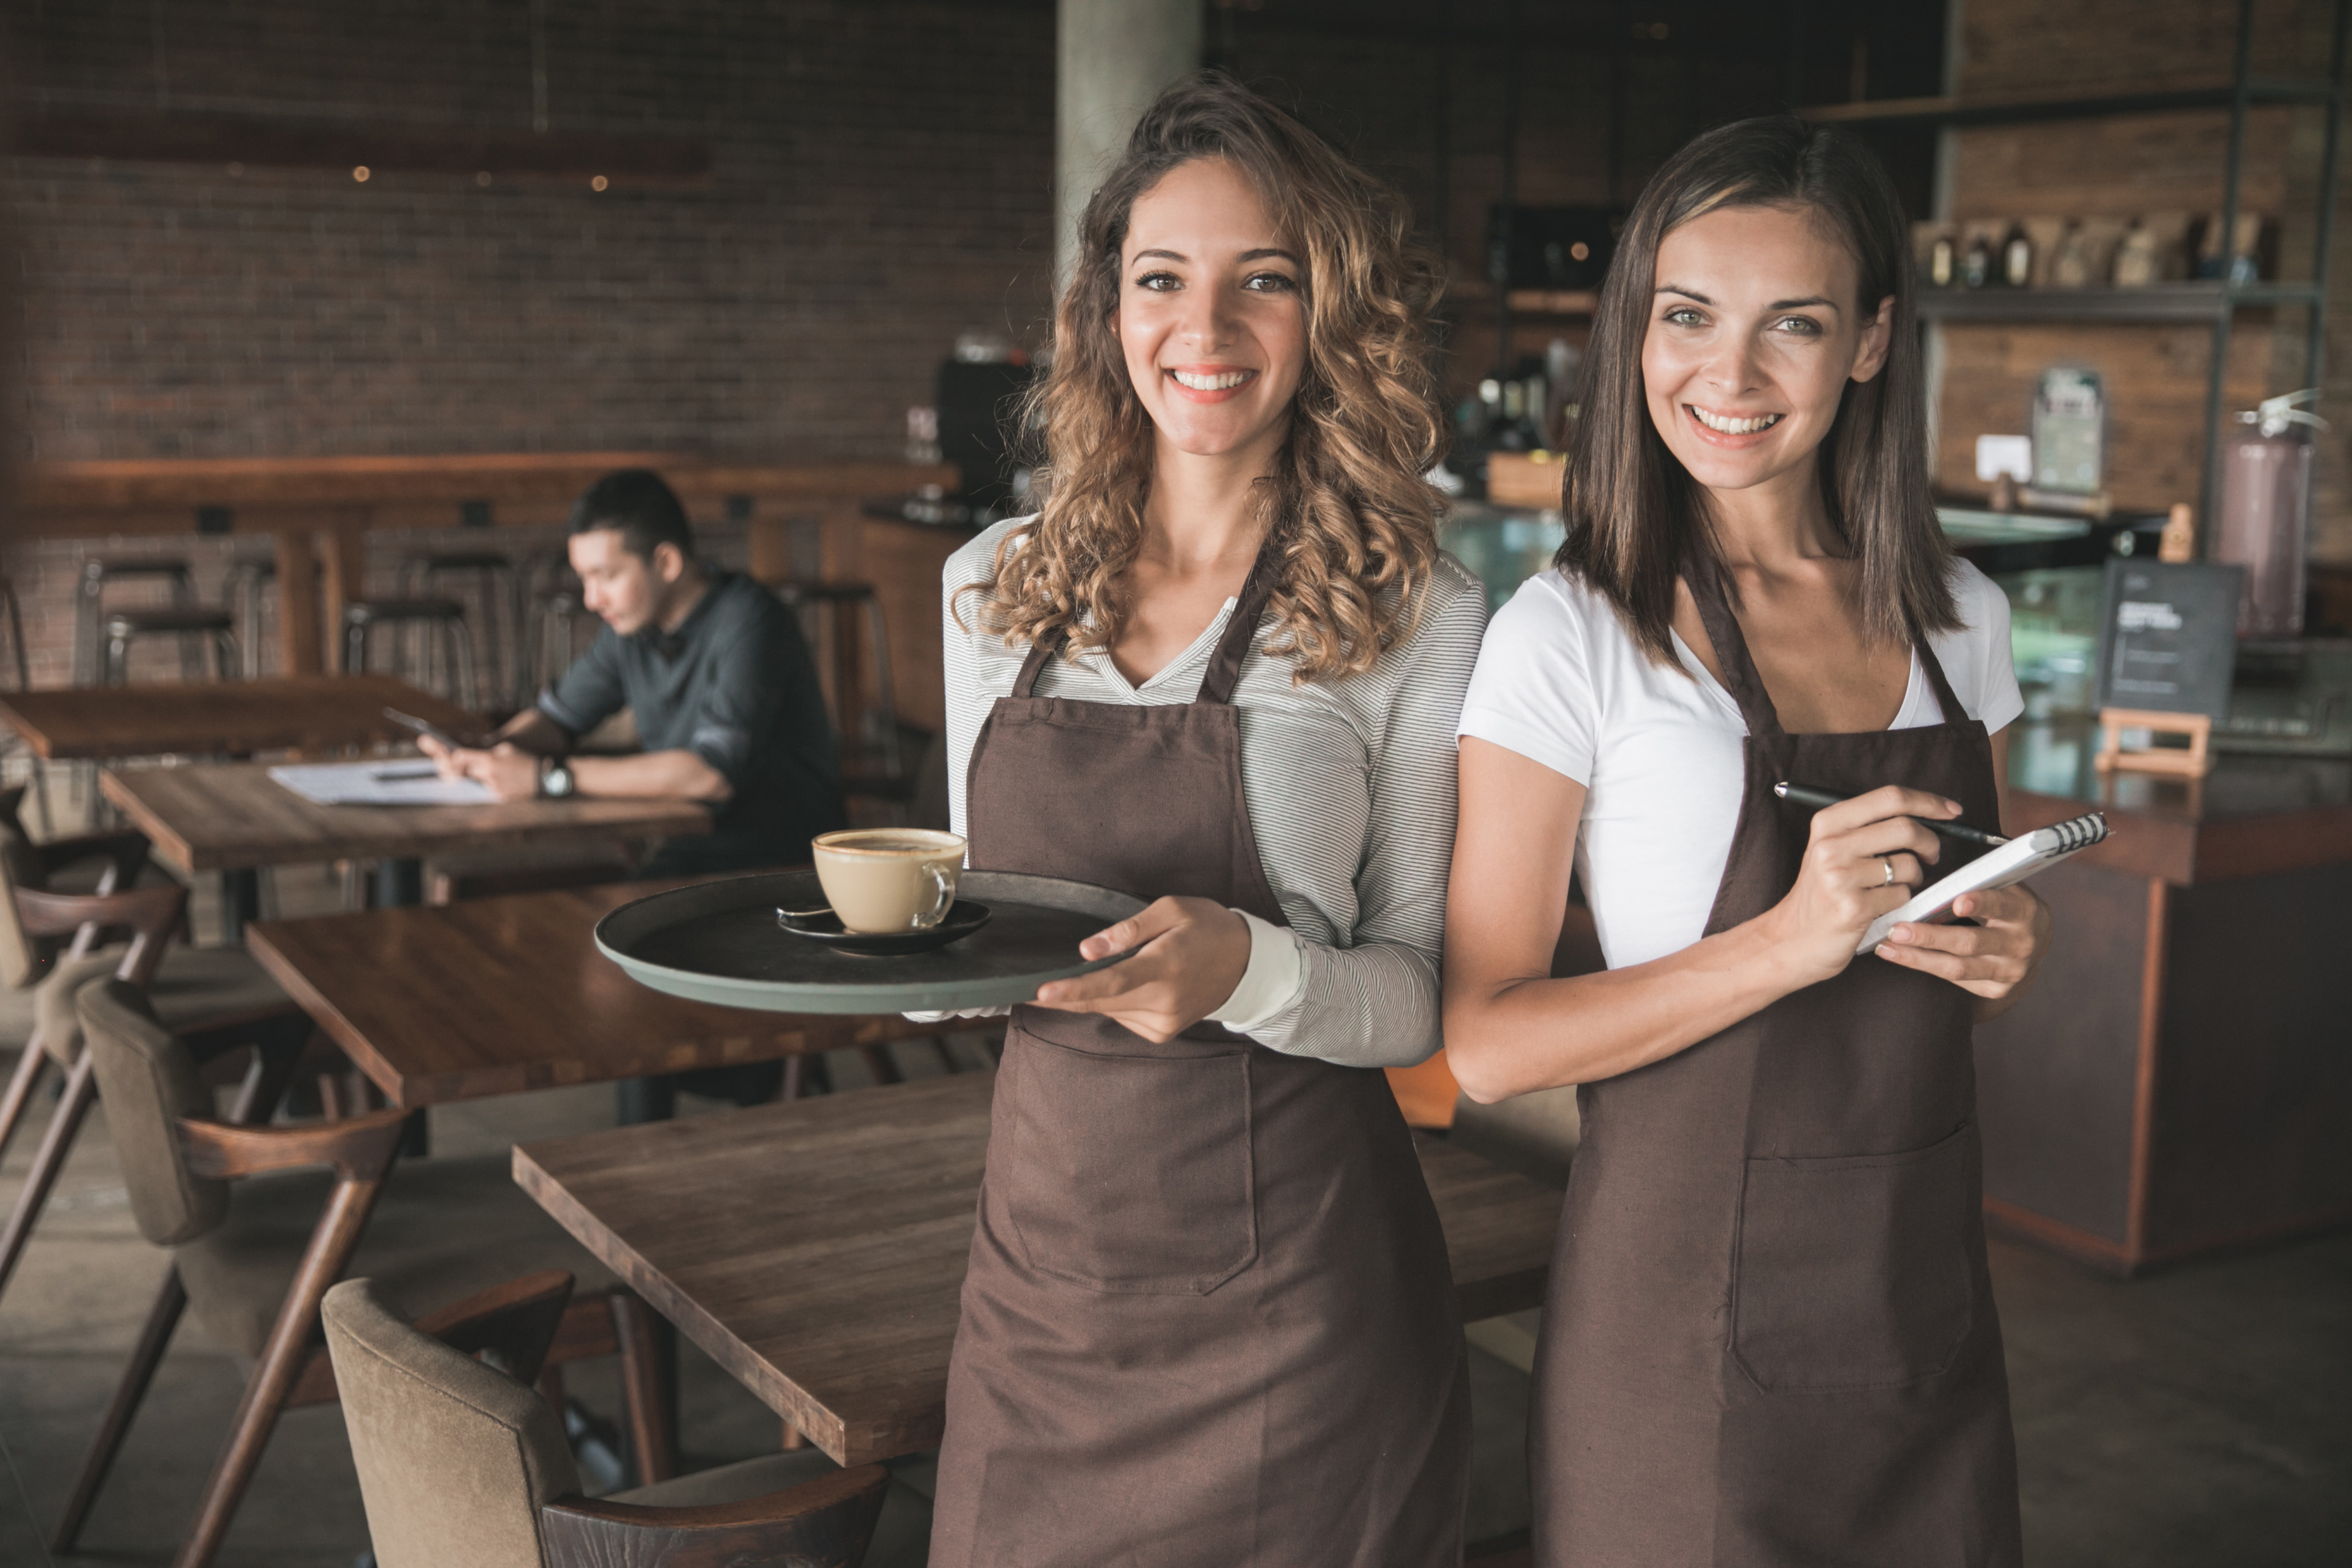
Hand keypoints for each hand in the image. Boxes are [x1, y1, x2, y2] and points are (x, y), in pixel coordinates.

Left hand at [422, 738, 543, 801]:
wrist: (546, 776)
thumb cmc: (525, 758)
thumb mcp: (506, 749)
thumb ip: (485, 753)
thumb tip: (464, 756)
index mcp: (490, 759)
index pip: (460, 757)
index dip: (452, 757)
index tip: (447, 755)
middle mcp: (489, 774)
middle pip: (462, 772)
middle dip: (455, 769)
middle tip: (444, 764)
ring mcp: (494, 788)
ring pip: (472, 783)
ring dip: (469, 778)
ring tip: (465, 774)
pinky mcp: (500, 797)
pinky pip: (484, 791)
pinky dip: (484, 786)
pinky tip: (489, 782)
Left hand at [1029, 895, 1250, 1043]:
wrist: (1245, 963)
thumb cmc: (1207, 927)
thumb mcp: (1171, 909)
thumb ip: (1128, 929)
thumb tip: (1088, 950)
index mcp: (1165, 965)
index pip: (1112, 981)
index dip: (1074, 988)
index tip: (1041, 993)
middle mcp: (1164, 1000)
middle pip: (1101, 1000)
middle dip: (1066, 993)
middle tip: (1032, 987)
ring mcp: (1164, 1022)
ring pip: (1108, 1009)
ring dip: (1098, 992)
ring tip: (1124, 966)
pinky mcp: (1162, 1033)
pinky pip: (1122, 1017)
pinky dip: (1115, 1001)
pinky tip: (1133, 984)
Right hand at [1758, 785, 1956, 986]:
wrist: (1794, 939)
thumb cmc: (1824, 892)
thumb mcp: (1833, 849)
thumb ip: (1870, 826)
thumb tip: (1929, 813)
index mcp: (1828, 823)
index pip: (1890, 797)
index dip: (1928, 802)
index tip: (1951, 811)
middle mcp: (1830, 845)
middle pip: (1905, 827)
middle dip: (1930, 842)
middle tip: (1931, 855)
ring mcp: (1840, 876)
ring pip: (1909, 865)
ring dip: (1914, 878)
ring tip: (1894, 887)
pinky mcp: (1853, 907)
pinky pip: (1902, 895)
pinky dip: (1901, 901)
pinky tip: (1880, 906)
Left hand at [1876, 882, 2049, 1003]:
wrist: (2033, 942)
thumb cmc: (2004, 906)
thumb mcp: (2000, 889)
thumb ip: (1974, 886)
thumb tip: (1924, 884)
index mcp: (2023, 911)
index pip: (2002, 906)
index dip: (1981, 903)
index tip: (1957, 902)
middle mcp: (2020, 944)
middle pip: (1970, 943)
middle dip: (1930, 937)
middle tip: (1896, 930)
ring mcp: (2009, 971)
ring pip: (1958, 968)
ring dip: (1918, 958)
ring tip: (1886, 948)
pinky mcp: (1996, 989)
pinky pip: (1956, 980)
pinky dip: (1926, 967)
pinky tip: (1900, 957)